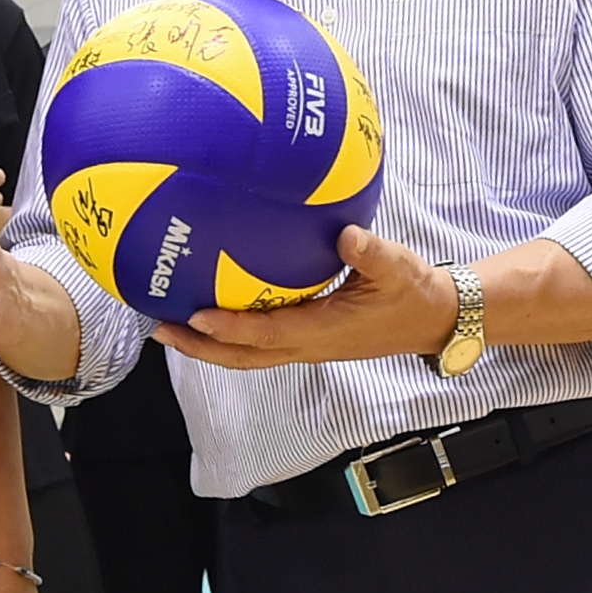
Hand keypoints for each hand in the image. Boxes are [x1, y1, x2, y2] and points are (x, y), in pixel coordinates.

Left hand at [156, 227, 454, 370]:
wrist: (431, 318)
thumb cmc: (413, 292)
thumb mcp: (398, 268)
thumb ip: (371, 253)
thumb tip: (346, 234)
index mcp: (323, 332)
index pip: (267, 335)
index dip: (230, 329)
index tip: (197, 316)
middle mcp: (307, 345)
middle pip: (242, 357)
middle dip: (199, 348)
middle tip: (160, 328)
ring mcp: (306, 346)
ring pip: (247, 355)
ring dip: (207, 346)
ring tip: (171, 324)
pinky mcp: (308, 337)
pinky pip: (261, 340)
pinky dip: (231, 332)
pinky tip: (213, 306)